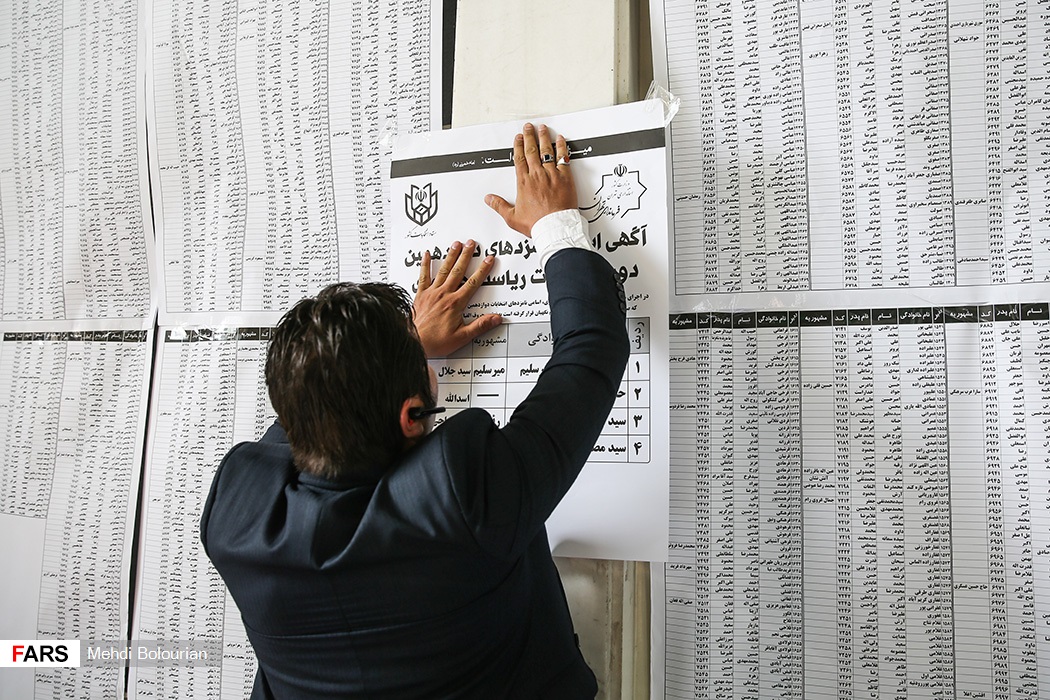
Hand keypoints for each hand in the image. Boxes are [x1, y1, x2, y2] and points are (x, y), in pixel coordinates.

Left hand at [413, 240, 502, 357]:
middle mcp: (444, 294)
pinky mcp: (421, 295)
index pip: (473, 283)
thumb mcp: (463, 336)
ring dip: (450, 256)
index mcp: (456, 303)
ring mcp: (432, 293)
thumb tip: (496, 318)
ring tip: (456, 244)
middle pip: (458, 271)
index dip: (482, 269)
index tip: (488, 259)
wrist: (415, 341)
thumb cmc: (436, 341)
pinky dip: (425, 264)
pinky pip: (423, 276)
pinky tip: (427, 254)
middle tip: (471, 243)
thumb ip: (480, 326)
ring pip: (443, 270)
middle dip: (466, 256)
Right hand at [485, 123, 576, 236]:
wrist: (555, 227)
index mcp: (524, 182)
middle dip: (530, 136)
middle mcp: (537, 175)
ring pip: (547, 151)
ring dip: (544, 138)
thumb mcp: (512, 217)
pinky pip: (563, 158)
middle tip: (528, 127)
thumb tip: (489, 199)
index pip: (520, 158)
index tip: (518, 138)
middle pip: (532, 150)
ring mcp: (552, 175)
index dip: (519, 145)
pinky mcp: (565, 178)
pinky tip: (560, 140)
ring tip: (542, 128)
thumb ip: (499, 205)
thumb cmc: (537, 223)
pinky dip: (561, 147)